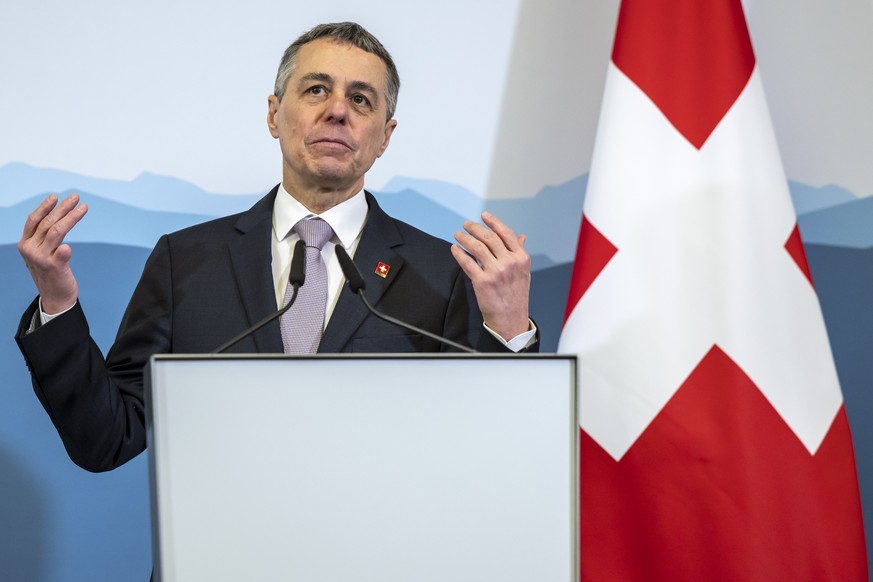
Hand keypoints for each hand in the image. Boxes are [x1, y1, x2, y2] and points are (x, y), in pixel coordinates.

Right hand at [18, 193, 87, 313]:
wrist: (54, 296)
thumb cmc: (50, 272)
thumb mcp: (41, 252)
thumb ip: (45, 237)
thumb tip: (56, 216)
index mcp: (26, 244)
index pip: (34, 220)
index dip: (44, 207)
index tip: (56, 196)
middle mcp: (30, 249)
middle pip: (47, 223)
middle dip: (62, 208)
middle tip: (76, 197)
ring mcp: (41, 259)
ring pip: (56, 232)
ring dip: (71, 218)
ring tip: (83, 208)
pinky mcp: (54, 268)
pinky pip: (60, 255)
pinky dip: (64, 251)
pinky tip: (69, 247)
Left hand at [451, 211, 530, 339]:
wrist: (511, 319)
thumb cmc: (516, 295)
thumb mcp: (524, 272)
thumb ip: (520, 252)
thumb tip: (521, 236)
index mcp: (521, 258)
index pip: (505, 234)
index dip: (493, 222)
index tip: (484, 216)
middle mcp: (509, 263)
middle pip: (489, 238)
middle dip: (475, 228)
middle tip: (466, 225)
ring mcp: (495, 272)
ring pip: (477, 247)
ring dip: (464, 238)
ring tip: (458, 235)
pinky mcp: (482, 282)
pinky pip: (467, 262)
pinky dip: (459, 253)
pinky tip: (455, 249)